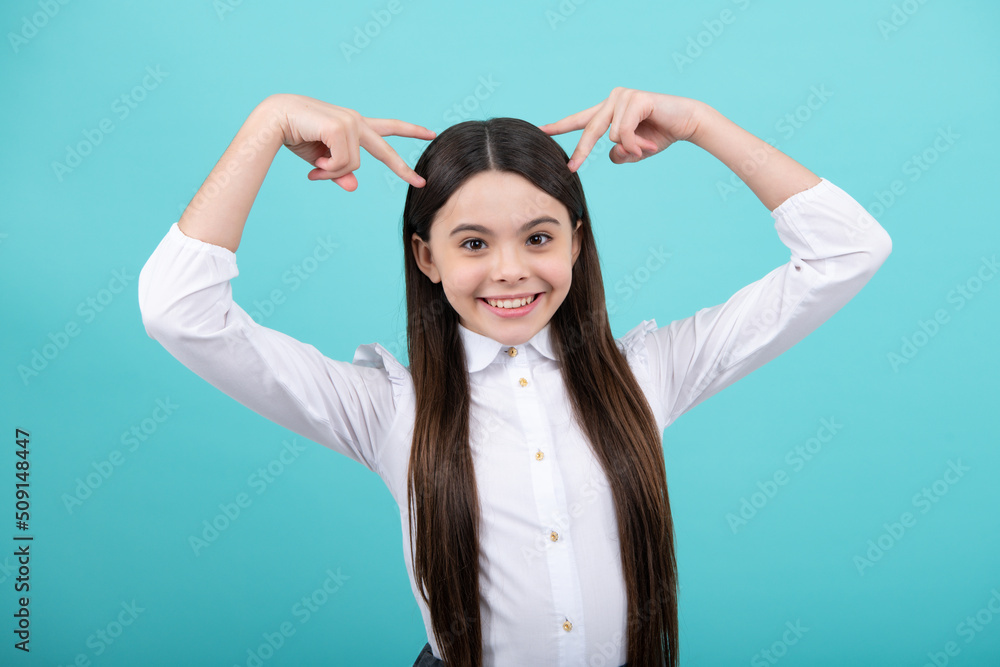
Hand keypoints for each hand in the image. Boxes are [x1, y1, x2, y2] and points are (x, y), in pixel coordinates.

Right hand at [271, 93, 435, 190]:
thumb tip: (354, 187)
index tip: (430, 133)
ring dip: (332, 172)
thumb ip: (338, 172)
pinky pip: (343, 163)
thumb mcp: (320, 159)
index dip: (410, 131)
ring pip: (353, 165)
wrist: (274, 119)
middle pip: (384, 149)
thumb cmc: (295, 135)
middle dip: (402, 168)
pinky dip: (327, 169)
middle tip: (421, 183)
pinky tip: (314, 161)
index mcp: (354, 125)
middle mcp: (356, 121)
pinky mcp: (340, 128)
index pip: (388, 127)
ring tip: (314, 166)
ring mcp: (349, 123)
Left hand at [538, 87, 704, 171]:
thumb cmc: (660, 135)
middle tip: (572, 168)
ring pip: (610, 135)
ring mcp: (622, 96)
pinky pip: (623, 132)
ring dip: (630, 148)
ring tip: (647, 146)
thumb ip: (619, 154)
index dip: (559, 126)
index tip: (540, 131)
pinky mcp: (635, 99)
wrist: (687, 123)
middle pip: (589, 130)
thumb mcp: (634, 151)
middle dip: (582, 151)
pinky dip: (635, 144)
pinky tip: (650, 142)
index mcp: (608, 111)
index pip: (580, 120)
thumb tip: (609, 154)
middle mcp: (612, 99)